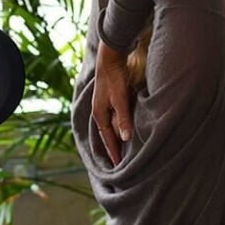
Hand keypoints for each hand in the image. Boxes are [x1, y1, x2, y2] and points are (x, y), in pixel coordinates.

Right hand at [91, 41, 133, 165]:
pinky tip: (125, 129)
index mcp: (99, 114)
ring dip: (117, 138)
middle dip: (113, 149)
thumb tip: (125, 139)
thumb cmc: (114, 77)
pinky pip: (115, 119)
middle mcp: (100, 112)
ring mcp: (105, 105)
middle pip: (107, 135)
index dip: (114, 153)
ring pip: (111, 127)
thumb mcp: (119, 99)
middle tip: (121, 165)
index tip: (119, 167)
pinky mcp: (111, 99)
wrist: (110, 56)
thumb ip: (123, 118)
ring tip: (123, 151)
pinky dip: (119, 127)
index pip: (107, 140)